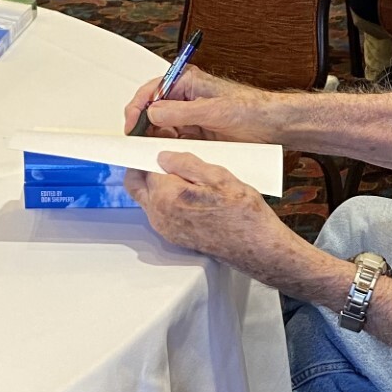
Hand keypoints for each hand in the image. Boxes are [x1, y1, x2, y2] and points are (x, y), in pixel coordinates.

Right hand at [124, 66, 278, 142]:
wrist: (273, 126)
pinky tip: (168, 155)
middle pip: (151, 111)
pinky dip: (168, 148)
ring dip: (156, 140)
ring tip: (153, 151)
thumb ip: (182, 112)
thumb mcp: (214, 111)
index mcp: (186, 81)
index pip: (150, 91)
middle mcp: (184, 97)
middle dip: (144, 127)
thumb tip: (153, 113)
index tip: (132, 126)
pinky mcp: (195, 132)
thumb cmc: (252, 110)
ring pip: (160, 128)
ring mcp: (189, 116)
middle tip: (139, 144)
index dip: (137, 109)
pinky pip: (174, 140)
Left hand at [126, 151, 305, 277]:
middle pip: (135, 185)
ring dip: (156, 184)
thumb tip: (164, 156)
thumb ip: (185, 163)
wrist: (255, 246)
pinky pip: (160, 212)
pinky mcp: (174, 236)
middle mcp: (159, 214)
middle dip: (144, 167)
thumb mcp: (218, 176)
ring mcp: (165, 228)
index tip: (158, 145)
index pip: (141, 166)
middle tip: (165, 158)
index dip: (149, 152)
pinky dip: (166, 199)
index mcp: (166, 195)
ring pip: (147, 199)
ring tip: (184, 175)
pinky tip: (190, 193)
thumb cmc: (242, 213)